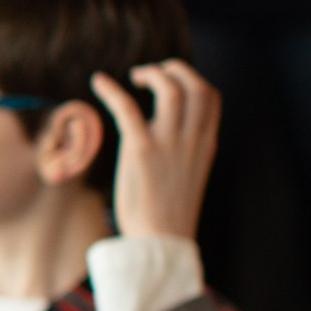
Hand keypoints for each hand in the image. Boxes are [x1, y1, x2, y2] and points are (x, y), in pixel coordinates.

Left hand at [92, 59, 220, 243]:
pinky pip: (128, 109)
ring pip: (171, 89)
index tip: (170, 80)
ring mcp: (169, 144)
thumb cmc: (165, 213)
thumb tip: (153, 127)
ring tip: (134, 77)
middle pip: (196, 85)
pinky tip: (99, 82)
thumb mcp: (184, 175)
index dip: (191, 79)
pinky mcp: (142, 152)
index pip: (211, 97)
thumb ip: (178, 148)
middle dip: (174, 69)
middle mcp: (192, 140)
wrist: (160, 242)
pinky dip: (112, 90)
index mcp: (205, 145)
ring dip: (152, 74)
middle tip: (151, 73)